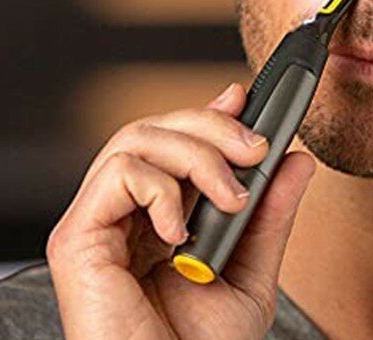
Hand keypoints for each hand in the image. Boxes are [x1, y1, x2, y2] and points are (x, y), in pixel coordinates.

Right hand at [47, 83, 315, 338]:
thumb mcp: (251, 272)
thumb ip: (271, 215)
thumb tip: (296, 160)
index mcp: (158, 216)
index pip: (173, 141)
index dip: (207, 112)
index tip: (244, 100)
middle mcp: (125, 212)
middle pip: (156, 127)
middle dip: (214, 126)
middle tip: (256, 149)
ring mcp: (98, 222)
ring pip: (138, 137)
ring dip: (199, 155)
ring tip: (232, 199)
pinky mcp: (77, 238)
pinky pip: (120, 173)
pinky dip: (163, 189)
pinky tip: (180, 233)